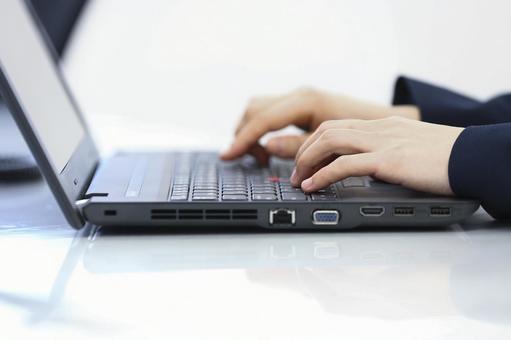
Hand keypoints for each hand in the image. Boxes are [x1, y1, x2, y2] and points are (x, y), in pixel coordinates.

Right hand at [221, 88, 419, 163]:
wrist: (385, 121)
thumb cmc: (364, 132)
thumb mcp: (331, 144)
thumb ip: (298, 146)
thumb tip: (268, 146)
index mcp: (305, 101)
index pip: (262, 119)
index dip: (242, 139)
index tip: (228, 156)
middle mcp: (299, 95)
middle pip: (254, 110)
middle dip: (245, 136)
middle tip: (255, 162)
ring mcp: (298, 98)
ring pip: (258, 110)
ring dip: (252, 133)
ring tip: (263, 159)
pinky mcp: (299, 105)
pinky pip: (270, 114)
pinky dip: (262, 130)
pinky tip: (270, 148)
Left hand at [292, 116, 463, 194]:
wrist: (474, 156)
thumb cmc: (447, 157)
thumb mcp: (410, 147)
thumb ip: (387, 152)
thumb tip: (368, 167)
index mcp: (383, 126)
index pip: (337, 126)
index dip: (314, 142)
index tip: (305, 160)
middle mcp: (379, 129)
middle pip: (326, 130)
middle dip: (303, 150)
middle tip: (295, 172)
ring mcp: (383, 142)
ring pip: (330, 141)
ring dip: (307, 161)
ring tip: (298, 180)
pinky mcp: (389, 160)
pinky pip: (344, 164)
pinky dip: (322, 175)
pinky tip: (312, 186)